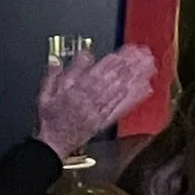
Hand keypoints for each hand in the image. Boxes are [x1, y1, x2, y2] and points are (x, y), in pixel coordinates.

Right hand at [35, 44, 155, 159]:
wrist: (53, 144)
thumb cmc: (50, 119)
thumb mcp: (45, 95)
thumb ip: (54, 75)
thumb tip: (61, 59)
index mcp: (74, 93)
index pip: (96, 73)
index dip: (113, 61)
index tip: (126, 50)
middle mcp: (90, 101)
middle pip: (112, 80)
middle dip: (130, 66)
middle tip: (144, 53)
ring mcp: (100, 110)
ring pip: (120, 91)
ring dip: (136, 78)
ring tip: (149, 65)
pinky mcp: (106, 120)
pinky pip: (122, 107)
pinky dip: (134, 98)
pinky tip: (146, 87)